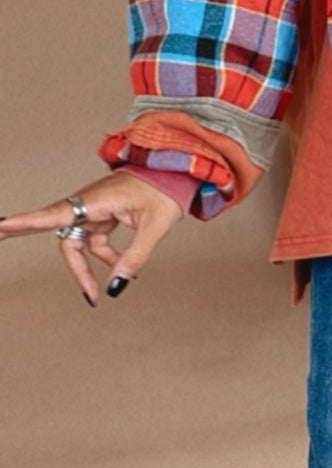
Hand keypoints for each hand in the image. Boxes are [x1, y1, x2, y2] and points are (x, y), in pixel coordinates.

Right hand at [0, 172, 182, 306]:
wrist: (177, 172)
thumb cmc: (165, 191)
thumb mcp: (154, 227)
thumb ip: (134, 258)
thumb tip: (116, 287)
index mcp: (96, 200)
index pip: (54, 214)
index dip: (26, 223)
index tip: (0, 226)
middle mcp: (89, 203)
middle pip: (59, 233)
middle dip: (30, 237)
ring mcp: (94, 209)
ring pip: (78, 243)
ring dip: (84, 268)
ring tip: (93, 296)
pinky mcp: (102, 215)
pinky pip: (94, 241)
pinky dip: (103, 257)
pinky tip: (118, 272)